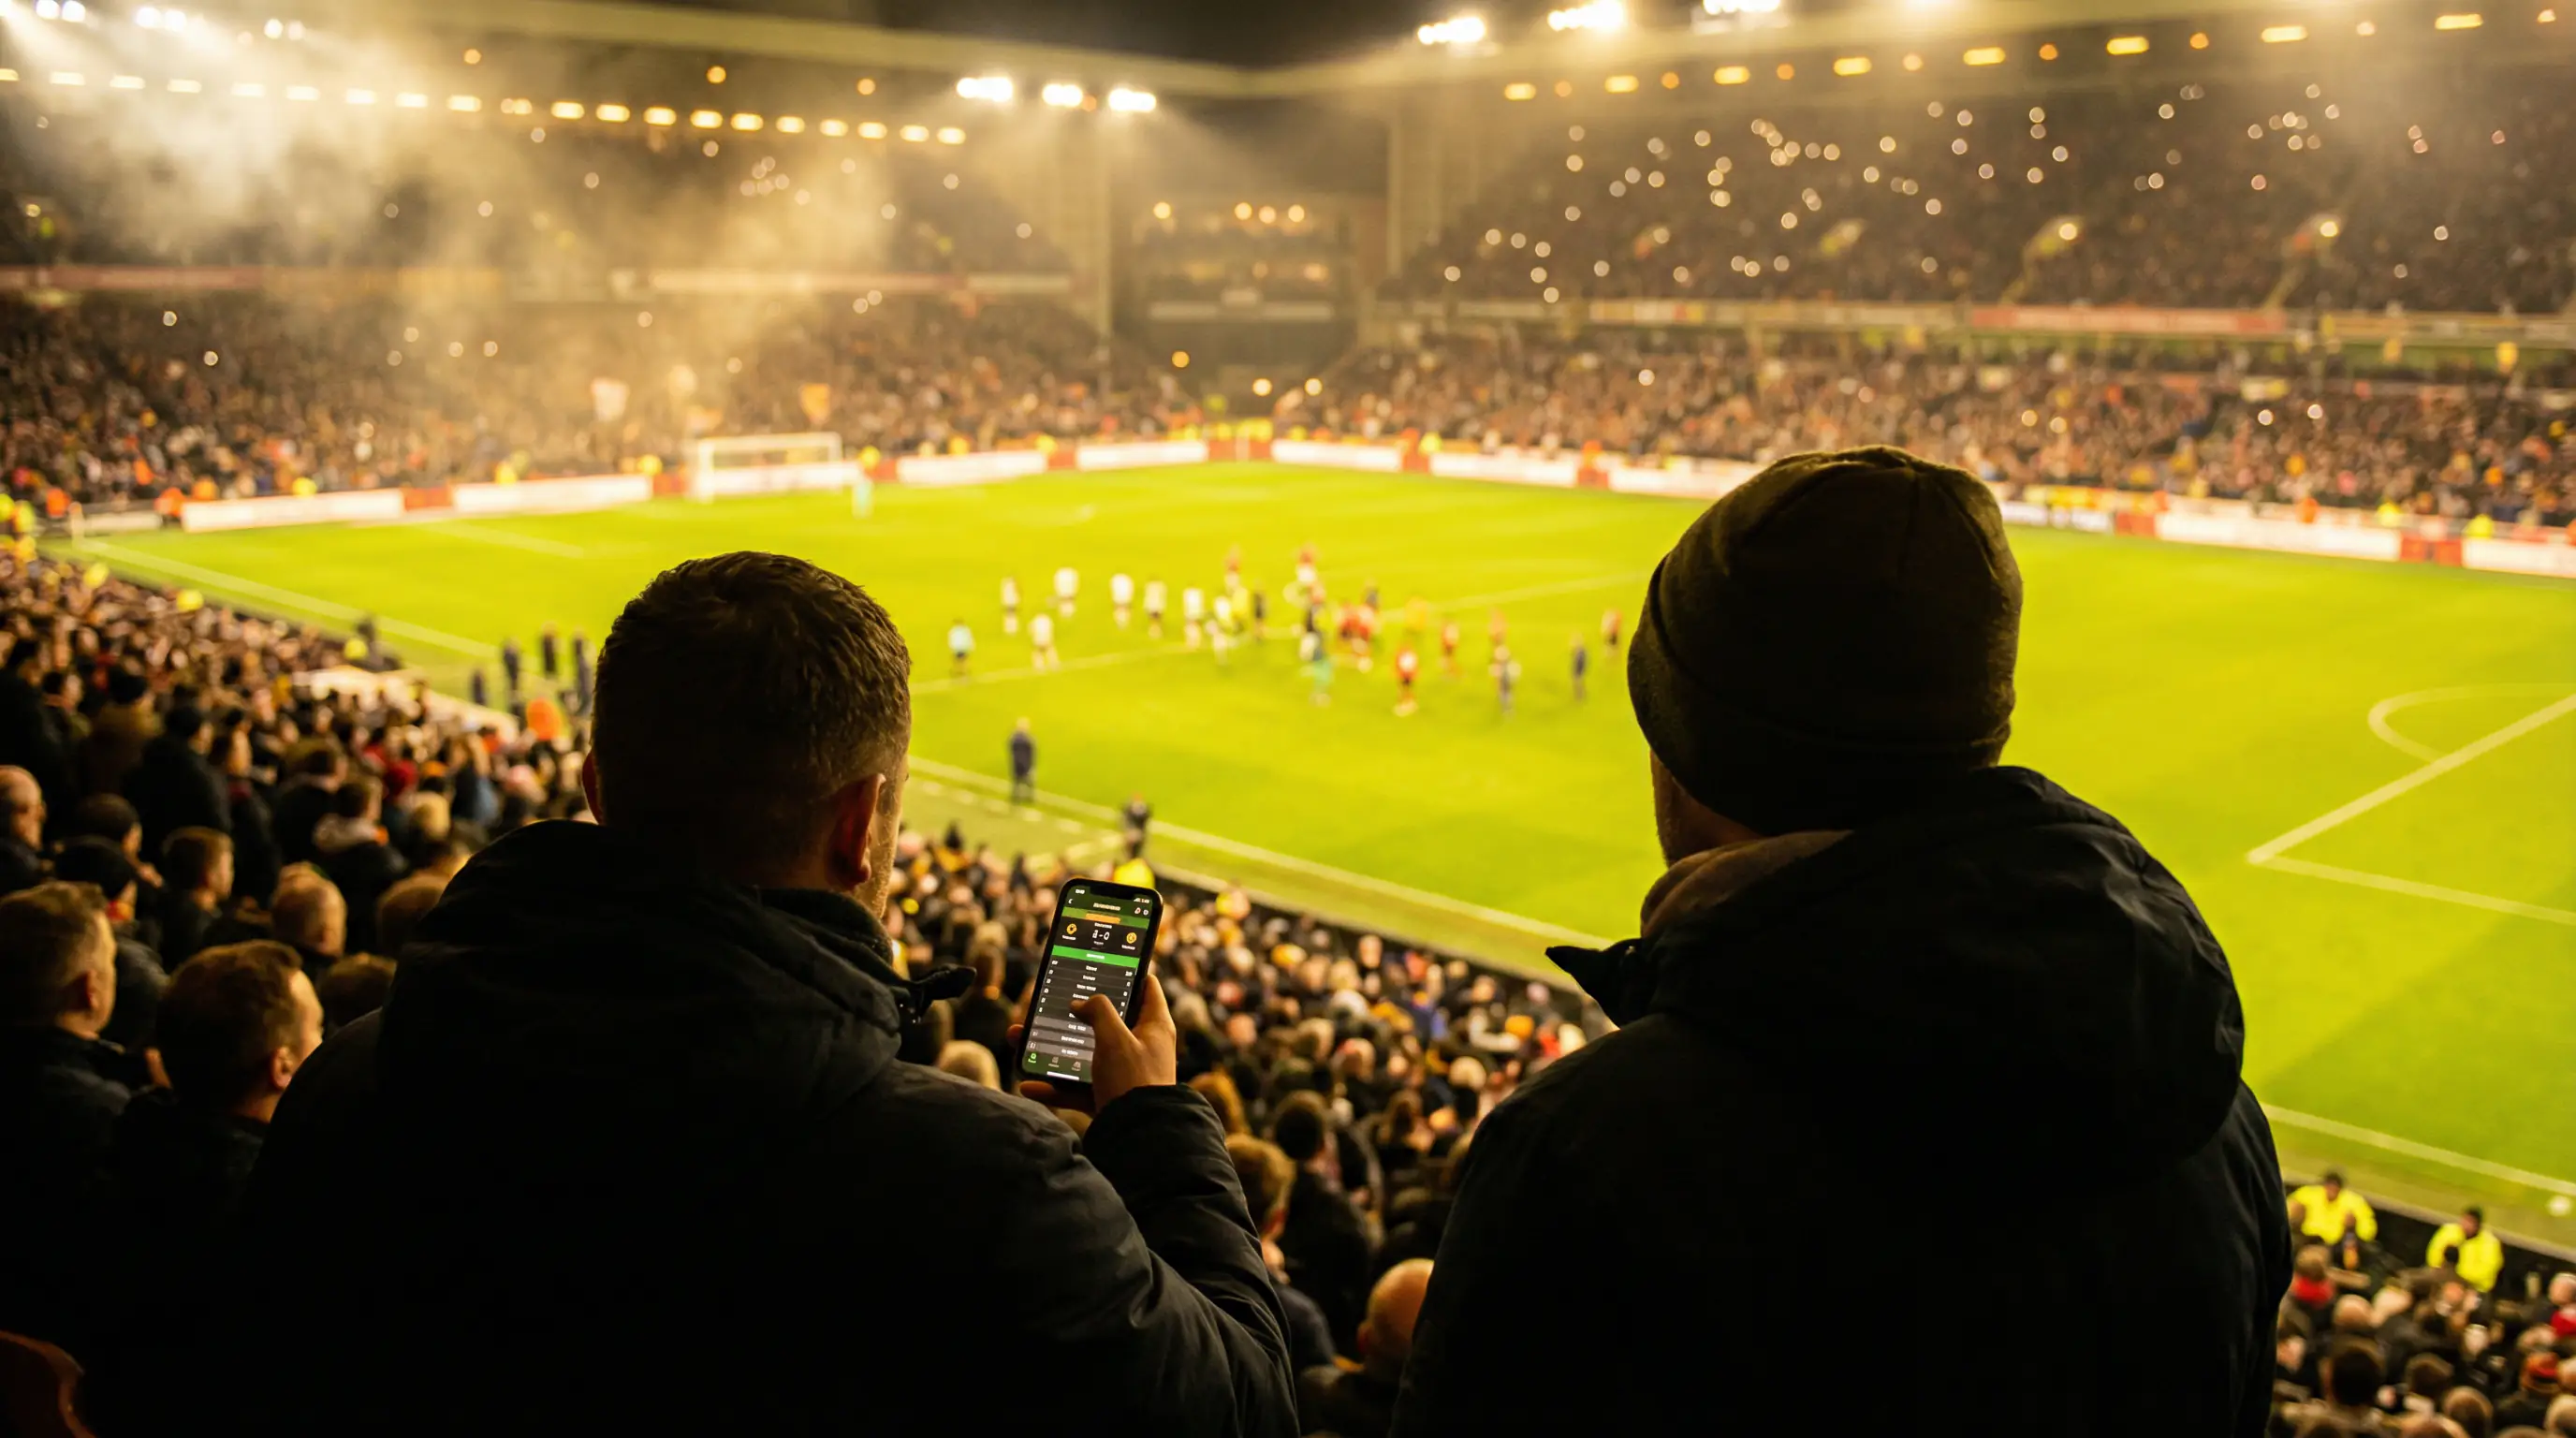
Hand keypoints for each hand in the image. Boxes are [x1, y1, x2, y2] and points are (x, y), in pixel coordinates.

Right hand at [1013, 971, 1176, 1115]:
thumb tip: (1081, 1003)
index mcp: (1153, 1026)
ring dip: (1051, 1049)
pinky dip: (1053, 1087)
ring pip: (1083, 1054)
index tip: (1101, 964)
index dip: (1125, 972)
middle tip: (1048, 1002)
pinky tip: (1028, 1085)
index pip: (1144, 987)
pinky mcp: (1108, 1099)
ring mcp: (1123, 1074)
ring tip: (1019, 1039)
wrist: (1139, 1138)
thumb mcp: (1114, 1036)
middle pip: (1104, 1022)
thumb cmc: (1134, 1081)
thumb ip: (1098, 1010)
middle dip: (1071, 1014)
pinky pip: (1076, 1088)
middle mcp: (1141, 1047)